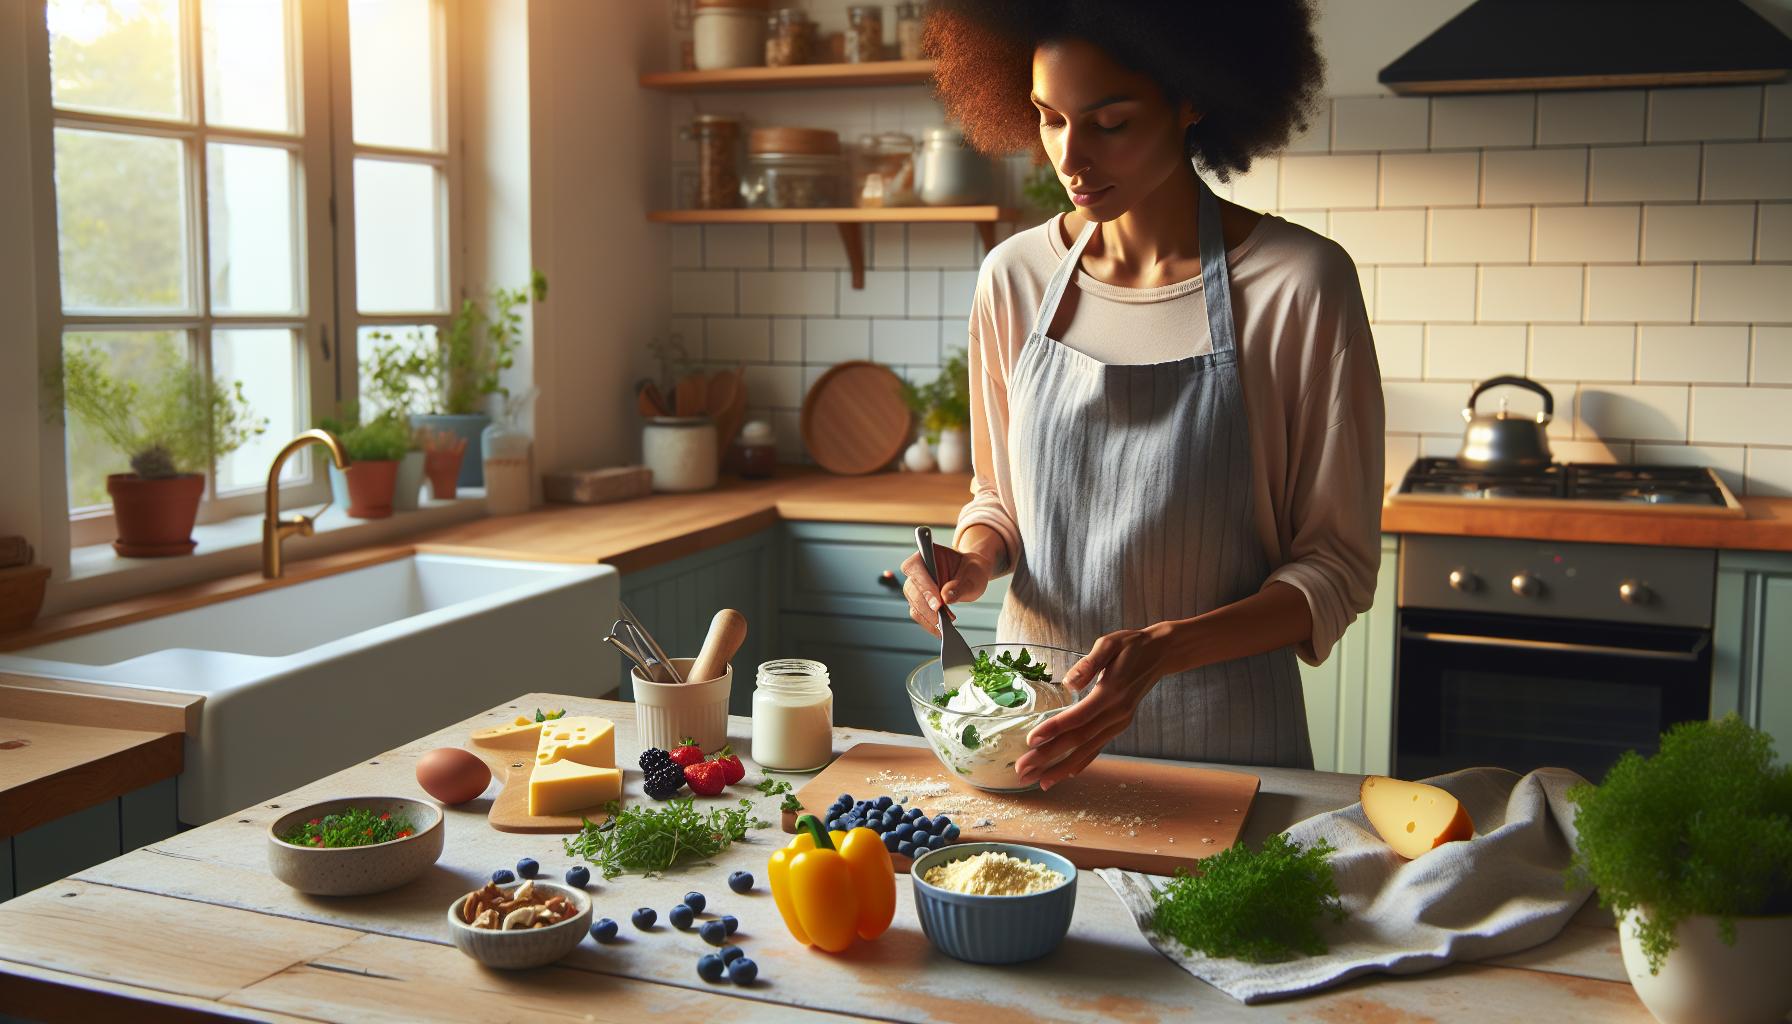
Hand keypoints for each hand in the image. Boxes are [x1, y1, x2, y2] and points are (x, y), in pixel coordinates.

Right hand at [898, 544, 992, 638]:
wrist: (970, 574)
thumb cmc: (970, 570)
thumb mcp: (972, 574)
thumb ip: (960, 585)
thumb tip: (946, 597)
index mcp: (925, 554)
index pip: (916, 570)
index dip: (924, 587)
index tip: (937, 603)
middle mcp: (915, 570)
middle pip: (912, 590)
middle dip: (927, 607)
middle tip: (942, 619)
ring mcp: (915, 587)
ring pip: (914, 604)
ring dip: (929, 617)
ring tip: (946, 624)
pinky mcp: (919, 602)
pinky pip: (919, 614)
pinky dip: (929, 623)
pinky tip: (941, 627)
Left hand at [1016, 623, 1182, 789]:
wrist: (1160, 654)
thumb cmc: (1130, 646)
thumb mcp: (1110, 644)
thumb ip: (1090, 662)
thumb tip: (1070, 682)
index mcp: (1111, 693)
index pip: (1078, 716)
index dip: (1054, 729)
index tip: (1031, 740)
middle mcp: (1116, 714)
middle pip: (1078, 740)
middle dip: (1049, 757)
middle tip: (1023, 770)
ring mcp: (1118, 723)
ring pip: (1087, 750)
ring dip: (1061, 768)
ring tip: (1038, 782)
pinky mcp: (1118, 725)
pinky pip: (1098, 748)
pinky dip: (1082, 763)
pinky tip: (1066, 775)